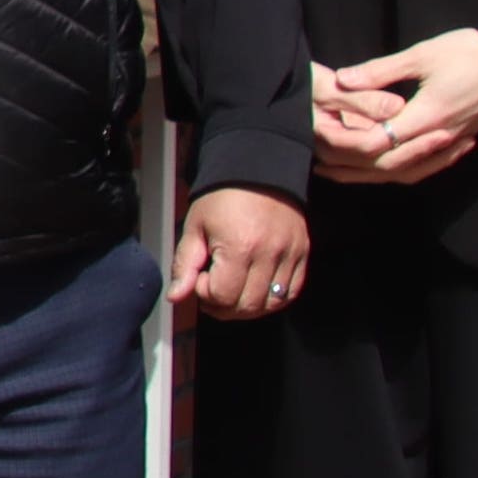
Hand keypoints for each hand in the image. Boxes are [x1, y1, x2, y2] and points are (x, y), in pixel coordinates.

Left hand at [170, 184, 310, 319]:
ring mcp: (290, 254)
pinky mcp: (302, 253)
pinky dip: (273, 299)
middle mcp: (268, 253)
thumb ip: (184, 265)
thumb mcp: (195, 226)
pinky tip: (255, 289)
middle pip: (247, 306)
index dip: (205, 293)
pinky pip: (291, 293)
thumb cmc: (222, 197)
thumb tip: (175, 297)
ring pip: (270, 305)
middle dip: (223, 306)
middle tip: (213, 291)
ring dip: (247, 307)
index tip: (200, 277)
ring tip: (233, 291)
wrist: (257, 170)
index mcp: (239, 246)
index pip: (222, 296)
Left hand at [314, 29, 477, 186]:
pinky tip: (385, 165)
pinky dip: (400, 168)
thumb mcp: (424, 54)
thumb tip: (342, 79)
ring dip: (373, 174)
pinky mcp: (459, 139)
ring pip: (407, 170)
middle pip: (388, 165)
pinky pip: (425, 165)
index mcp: (427, 117)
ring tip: (342, 172)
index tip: (322, 138)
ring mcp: (451, 142)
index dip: (348, 145)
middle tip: (320, 165)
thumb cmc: (475, 51)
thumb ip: (382, 71)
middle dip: (352, 167)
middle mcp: (438, 137)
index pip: (378, 144)